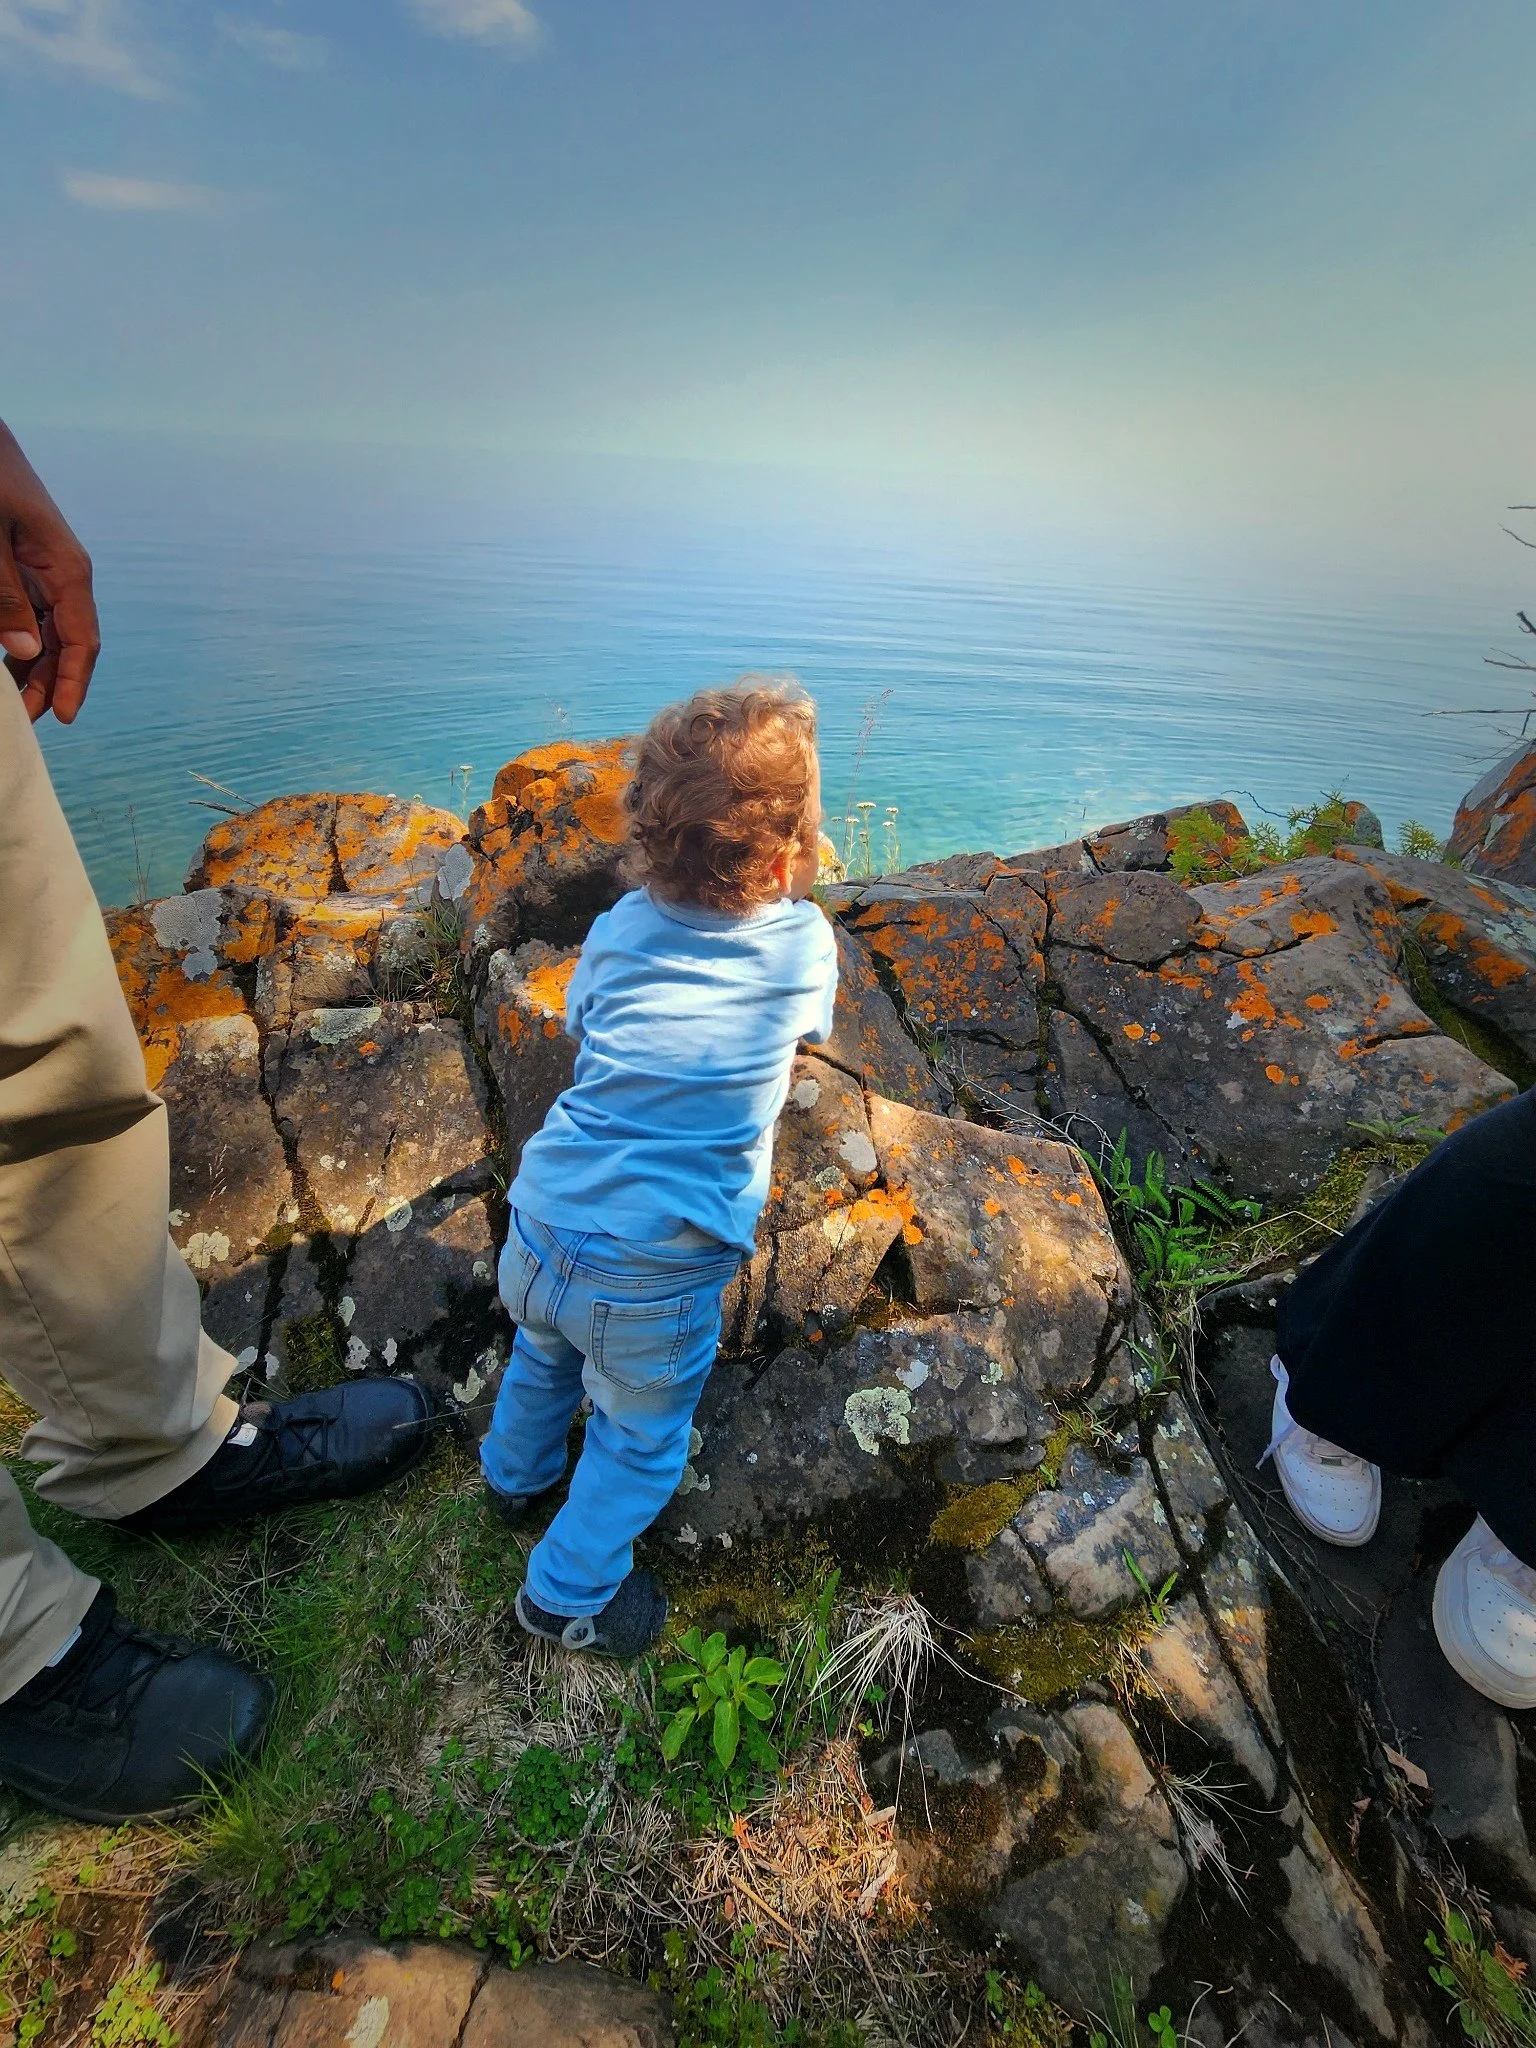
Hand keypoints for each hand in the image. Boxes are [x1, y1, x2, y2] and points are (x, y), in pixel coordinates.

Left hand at [0, 419, 99, 723]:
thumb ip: (6, 596)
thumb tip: (24, 652)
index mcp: (68, 571)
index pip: (81, 641)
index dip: (73, 683)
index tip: (63, 718)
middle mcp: (63, 576)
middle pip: (64, 644)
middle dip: (47, 684)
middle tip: (23, 721)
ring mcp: (43, 570)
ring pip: (45, 633)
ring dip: (30, 667)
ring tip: (12, 700)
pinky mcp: (22, 564)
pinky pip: (27, 613)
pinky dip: (17, 640)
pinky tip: (4, 661)